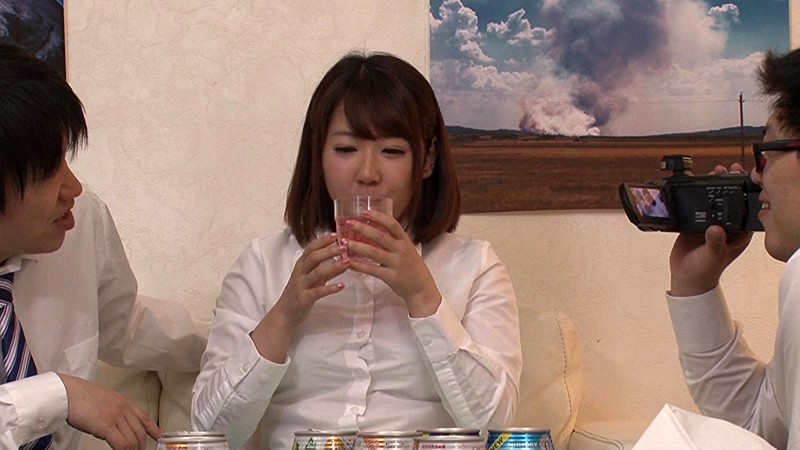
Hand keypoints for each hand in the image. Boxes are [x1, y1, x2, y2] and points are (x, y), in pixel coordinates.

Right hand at [59, 374, 159, 449]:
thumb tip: (114, 421)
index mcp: (122, 401)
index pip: (143, 416)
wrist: (67, 392)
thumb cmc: (78, 395)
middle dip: (142, 445)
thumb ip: (113, 408)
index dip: (153, 428)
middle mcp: (122, 408)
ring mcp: (115, 417)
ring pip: (133, 439)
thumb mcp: (103, 399)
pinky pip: (122, 444)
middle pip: (140, 431)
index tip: (158, 435)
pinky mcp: (106, 426)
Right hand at [250, 234, 348, 361]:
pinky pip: (318, 292)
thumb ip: (322, 267)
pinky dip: (330, 289)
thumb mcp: (309, 277)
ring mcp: (301, 286)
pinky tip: (342, 286)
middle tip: (344, 246)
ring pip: (317, 273)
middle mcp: (300, 273)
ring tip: (347, 262)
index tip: (336, 234)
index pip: (310, 248)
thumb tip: (340, 256)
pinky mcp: (304, 299)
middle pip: (313, 257)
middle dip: (329, 250)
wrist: (285, 314)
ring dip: (333, 267)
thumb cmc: (300, 293)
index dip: (322, 241)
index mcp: (301, 265)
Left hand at [343, 210, 441, 316]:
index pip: (392, 224)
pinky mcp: (392, 277)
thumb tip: (377, 227)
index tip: (365, 212)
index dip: (378, 217)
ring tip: (344, 242)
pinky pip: (372, 270)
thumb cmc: (413, 268)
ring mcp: (397, 263)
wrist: (422, 289)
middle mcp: (402, 250)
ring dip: (357, 246)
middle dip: (363, 228)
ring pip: (374, 252)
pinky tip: (349, 262)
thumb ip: (394, 240)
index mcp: (405, 241)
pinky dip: (359, 266)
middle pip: (380, 236)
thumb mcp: (408, 250)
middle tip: (349, 223)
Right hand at [669, 162, 751, 295]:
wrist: (686, 277)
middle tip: (728, 171)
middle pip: (730, 201)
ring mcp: (711, 224)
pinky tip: (696, 185)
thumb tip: (716, 229)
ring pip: (714, 201)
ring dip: (713, 187)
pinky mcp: (696, 223)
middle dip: (730, 185)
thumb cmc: (705, 271)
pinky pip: (697, 206)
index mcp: (738, 234)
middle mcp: (727, 227)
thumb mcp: (713, 256)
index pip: (746, 210)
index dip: (747, 193)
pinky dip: (696, 196)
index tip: (744, 179)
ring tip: (713, 173)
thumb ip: (715, 243)